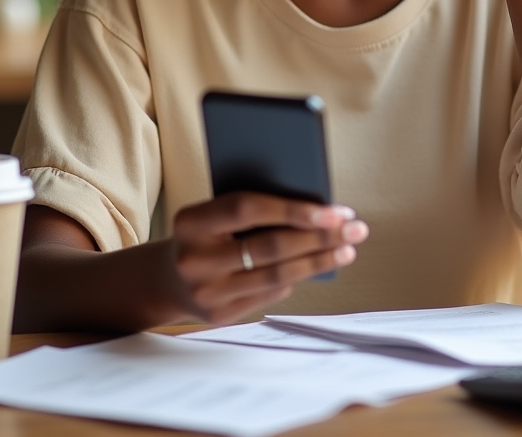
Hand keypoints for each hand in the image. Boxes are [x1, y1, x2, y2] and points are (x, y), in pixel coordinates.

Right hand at [167, 193, 368, 324]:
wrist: (167, 277)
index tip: (333, 210)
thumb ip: (252, 207)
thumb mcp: (215, 212)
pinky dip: (297, 276)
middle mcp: (195, 259)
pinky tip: (320, 264)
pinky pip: (269, 294)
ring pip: (275, 275)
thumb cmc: (206, 232)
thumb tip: (315, 210)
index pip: (247, 209)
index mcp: (191, 221)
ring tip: (347, 248)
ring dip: (318, 261)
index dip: (293, 209)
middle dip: (318, 237)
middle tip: (354, 228)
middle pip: (269, 247)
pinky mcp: (220, 315)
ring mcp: (206, 292)